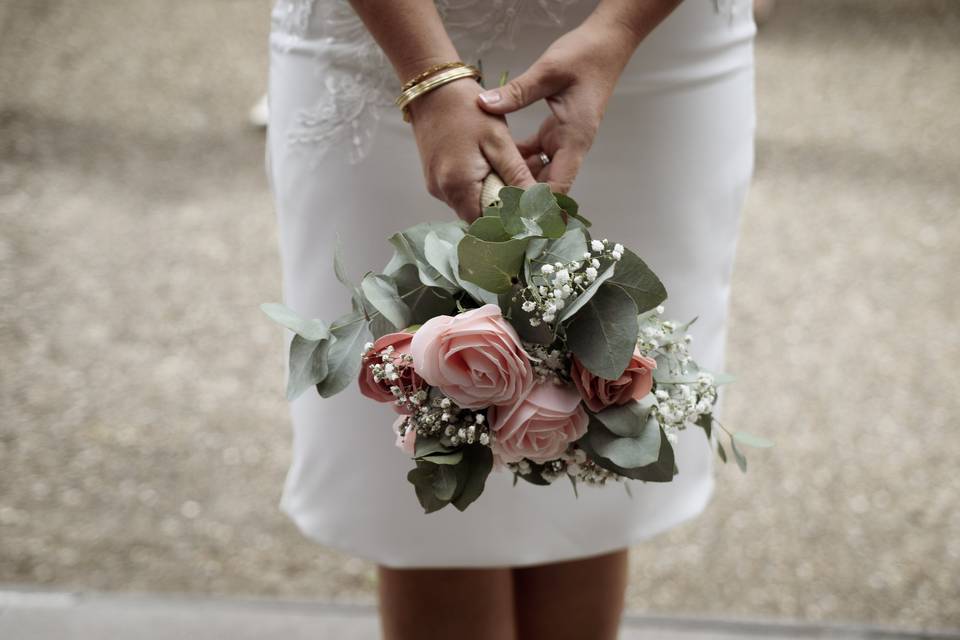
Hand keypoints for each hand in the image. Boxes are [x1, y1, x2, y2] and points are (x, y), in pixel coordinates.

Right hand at [408, 78, 535, 221]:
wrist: (433, 87)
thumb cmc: (467, 109)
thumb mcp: (499, 141)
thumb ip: (516, 177)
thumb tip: (535, 207)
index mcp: (458, 186)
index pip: (486, 225)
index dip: (508, 224)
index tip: (528, 215)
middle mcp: (442, 191)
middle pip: (477, 216)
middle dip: (502, 210)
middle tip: (525, 194)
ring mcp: (435, 184)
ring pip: (469, 204)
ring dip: (490, 197)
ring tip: (511, 178)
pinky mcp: (434, 176)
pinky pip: (460, 191)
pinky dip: (478, 186)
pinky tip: (491, 169)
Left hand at [475, 15, 639, 193]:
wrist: (606, 44)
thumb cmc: (584, 57)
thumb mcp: (548, 72)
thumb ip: (516, 92)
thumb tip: (485, 104)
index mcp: (573, 140)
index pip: (557, 187)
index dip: (537, 206)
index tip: (513, 217)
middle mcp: (571, 146)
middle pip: (547, 187)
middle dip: (524, 200)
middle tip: (492, 209)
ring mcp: (564, 141)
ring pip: (540, 173)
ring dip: (519, 182)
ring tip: (490, 191)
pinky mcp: (556, 132)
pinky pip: (536, 156)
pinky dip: (519, 162)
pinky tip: (496, 163)